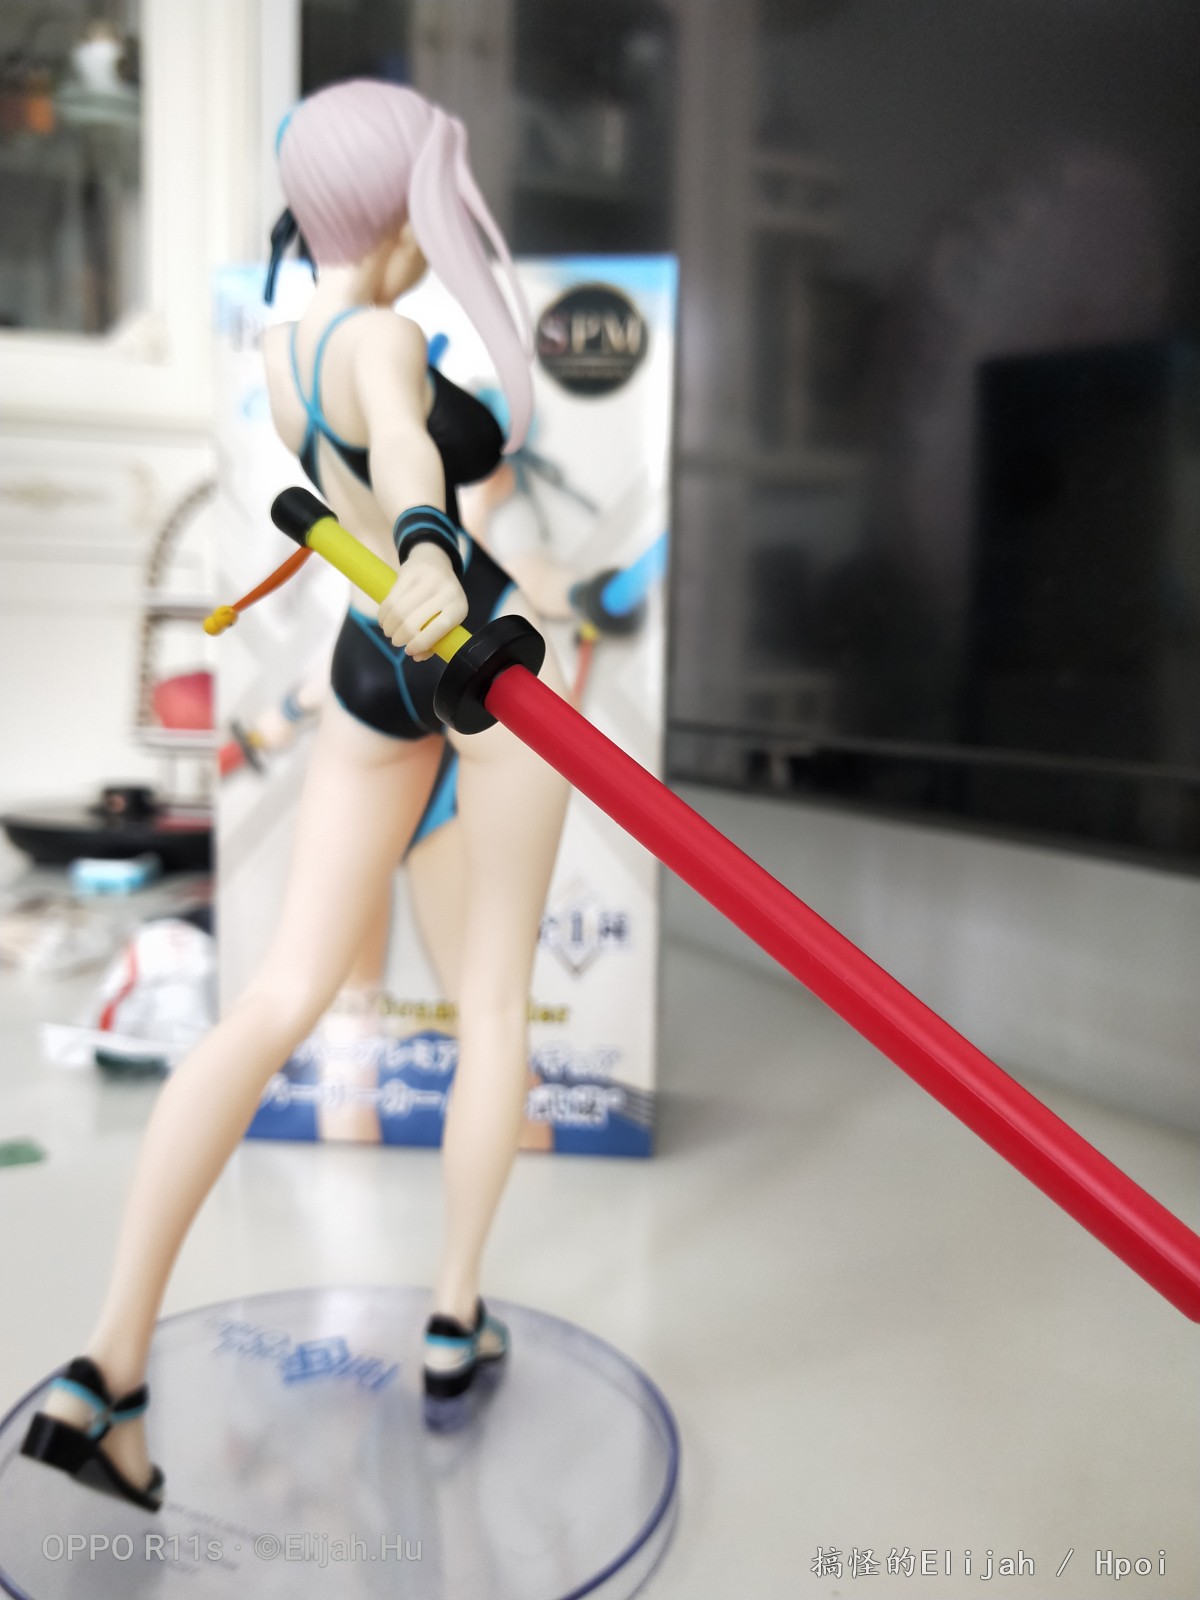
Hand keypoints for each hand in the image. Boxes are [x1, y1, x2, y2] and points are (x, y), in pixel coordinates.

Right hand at [378, 542, 467, 660]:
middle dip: (400, 637)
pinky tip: (383, 620)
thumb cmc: (440, 600)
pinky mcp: (410, 572)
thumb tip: (417, 657)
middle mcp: (447, 591)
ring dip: (389, 626)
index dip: (420, 643)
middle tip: (395, 641)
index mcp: (458, 608)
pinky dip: (383, 614)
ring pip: (399, 611)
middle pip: (413, 622)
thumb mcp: (443, 618)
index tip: (408, 651)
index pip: (438, 629)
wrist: (435, 562)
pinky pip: (391, 598)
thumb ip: (434, 641)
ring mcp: (428, 579)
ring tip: (388, 632)